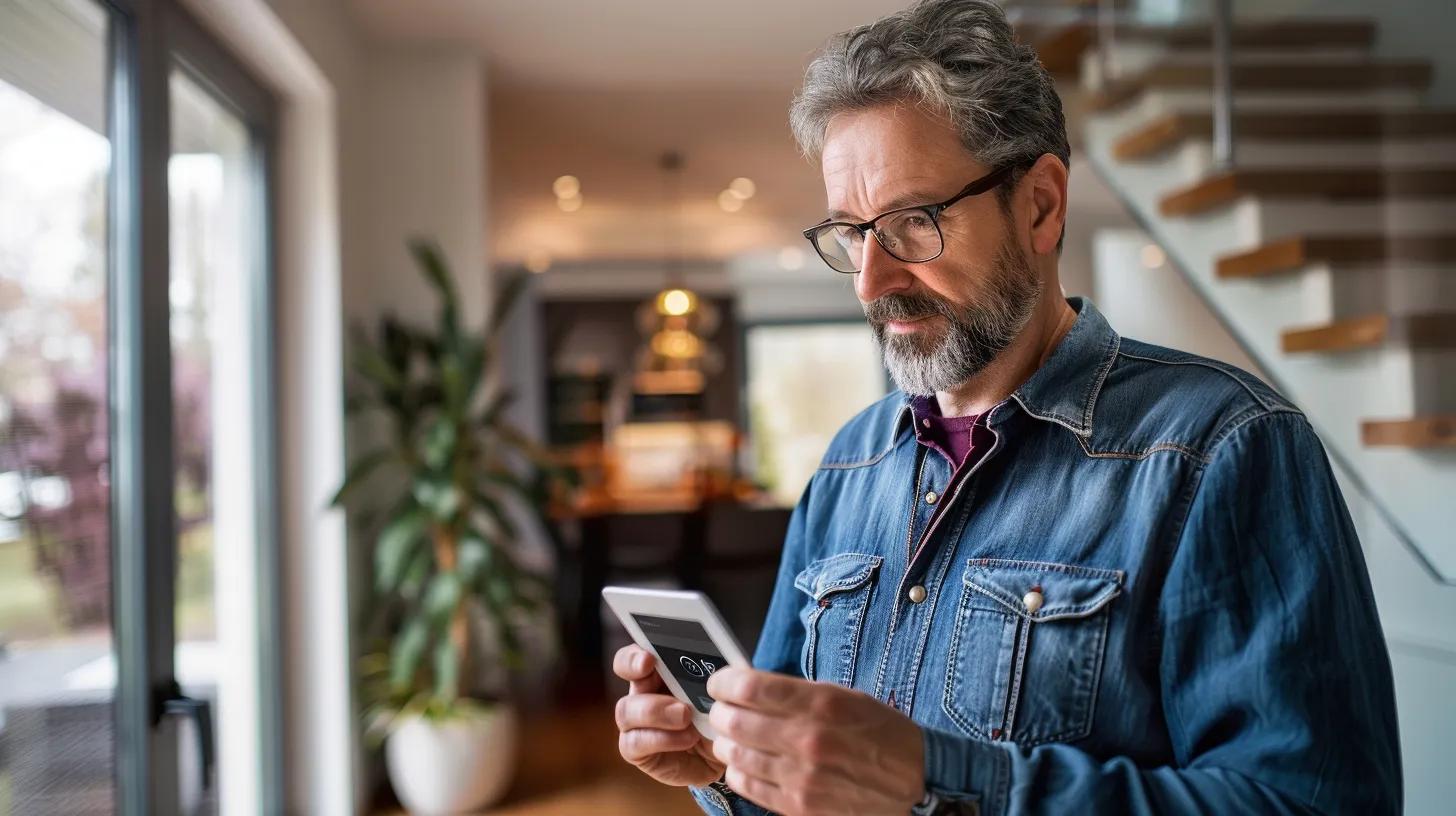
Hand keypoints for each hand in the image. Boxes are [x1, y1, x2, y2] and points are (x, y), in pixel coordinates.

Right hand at [613, 644, 726, 786]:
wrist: (726, 759)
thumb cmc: (722, 719)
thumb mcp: (722, 696)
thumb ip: (713, 676)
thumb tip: (717, 663)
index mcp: (663, 669)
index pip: (639, 650)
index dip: (636, 653)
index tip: (649, 658)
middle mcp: (645, 690)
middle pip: (623, 668)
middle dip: (633, 668)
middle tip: (653, 671)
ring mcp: (636, 721)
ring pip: (625, 709)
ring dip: (655, 711)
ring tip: (685, 716)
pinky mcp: (636, 750)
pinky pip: (633, 742)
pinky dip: (661, 739)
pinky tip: (687, 739)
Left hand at [705, 666, 924, 815]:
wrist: (916, 782)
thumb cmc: (883, 735)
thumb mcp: (846, 697)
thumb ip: (798, 693)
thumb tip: (752, 688)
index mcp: (821, 703)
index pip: (749, 687)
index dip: (725, 681)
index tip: (721, 681)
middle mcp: (807, 739)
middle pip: (733, 720)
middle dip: (720, 710)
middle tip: (722, 708)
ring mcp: (801, 776)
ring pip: (734, 754)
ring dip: (726, 741)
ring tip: (733, 736)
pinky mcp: (798, 806)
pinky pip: (747, 785)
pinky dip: (738, 770)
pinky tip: (745, 762)